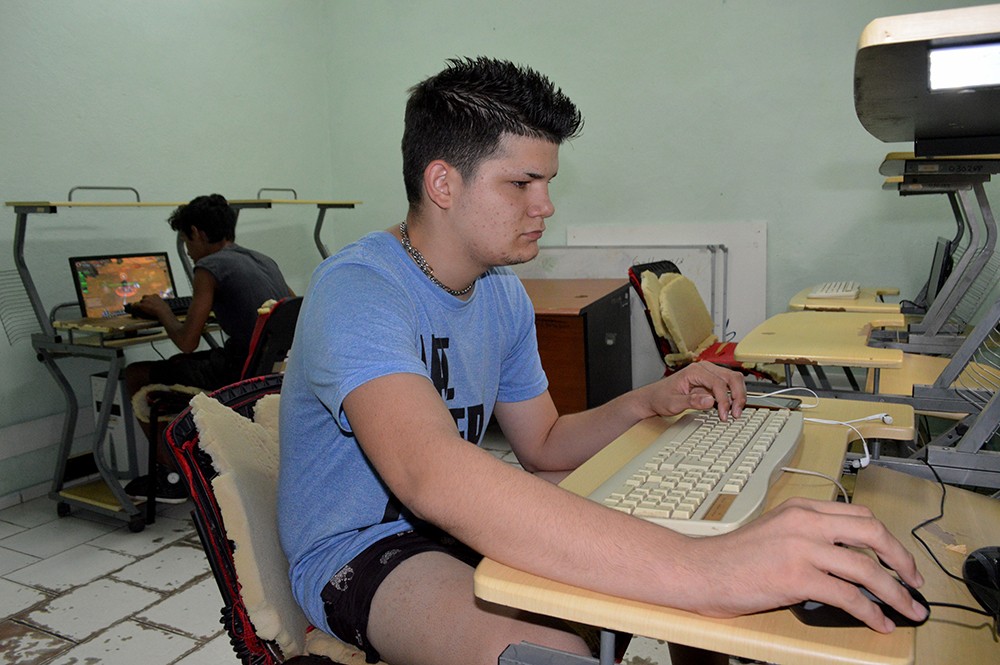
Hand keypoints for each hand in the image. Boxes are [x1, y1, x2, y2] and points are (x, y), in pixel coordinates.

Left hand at [133, 294, 168, 317]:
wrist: (164, 313)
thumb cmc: (166, 310)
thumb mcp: (164, 305)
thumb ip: (161, 304)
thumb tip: (162, 306)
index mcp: (155, 296)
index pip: (149, 297)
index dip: (148, 301)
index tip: (149, 305)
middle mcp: (149, 296)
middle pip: (144, 299)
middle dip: (144, 303)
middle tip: (145, 308)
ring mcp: (145, 300)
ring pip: (140, 302)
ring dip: (140, 306)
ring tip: (141, 311)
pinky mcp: (141, 305)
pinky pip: (135, 305)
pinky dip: (134, 308)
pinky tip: (134, 311)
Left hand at [641, 361, 746, 420]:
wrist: (653, 397)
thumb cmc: (660, 397)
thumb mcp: (673, 403)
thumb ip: (691, 401)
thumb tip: (710, 400)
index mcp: (695, 371)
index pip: (717, 382)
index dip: (724, 399)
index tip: (724, 414)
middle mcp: (704, 369)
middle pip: (731, 377)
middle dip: (737, 395)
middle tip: (736, 413)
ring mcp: (709, 375)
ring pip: (733, 380)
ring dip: (738, 395)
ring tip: (736, 412)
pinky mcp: (711, 382)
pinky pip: (728, 386)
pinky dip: (733, 397)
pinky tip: (731, 409)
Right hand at [687, 498, 925, 632]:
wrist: (700, 570)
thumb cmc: (732, 558)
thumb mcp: (774, 531)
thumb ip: (806, 534)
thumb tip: (844, 559)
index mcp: (801, 508)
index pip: (859, 516)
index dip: (887, 540)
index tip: (899, 560)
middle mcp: (804, 522)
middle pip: (872, 534)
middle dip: (902, 560)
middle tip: (915, 582)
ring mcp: (801, 548)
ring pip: (867, 568)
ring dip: (895, 593)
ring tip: (908, 610)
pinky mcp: (796, 577)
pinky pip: (848, 596)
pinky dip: (871, 612)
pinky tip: (879, 623)